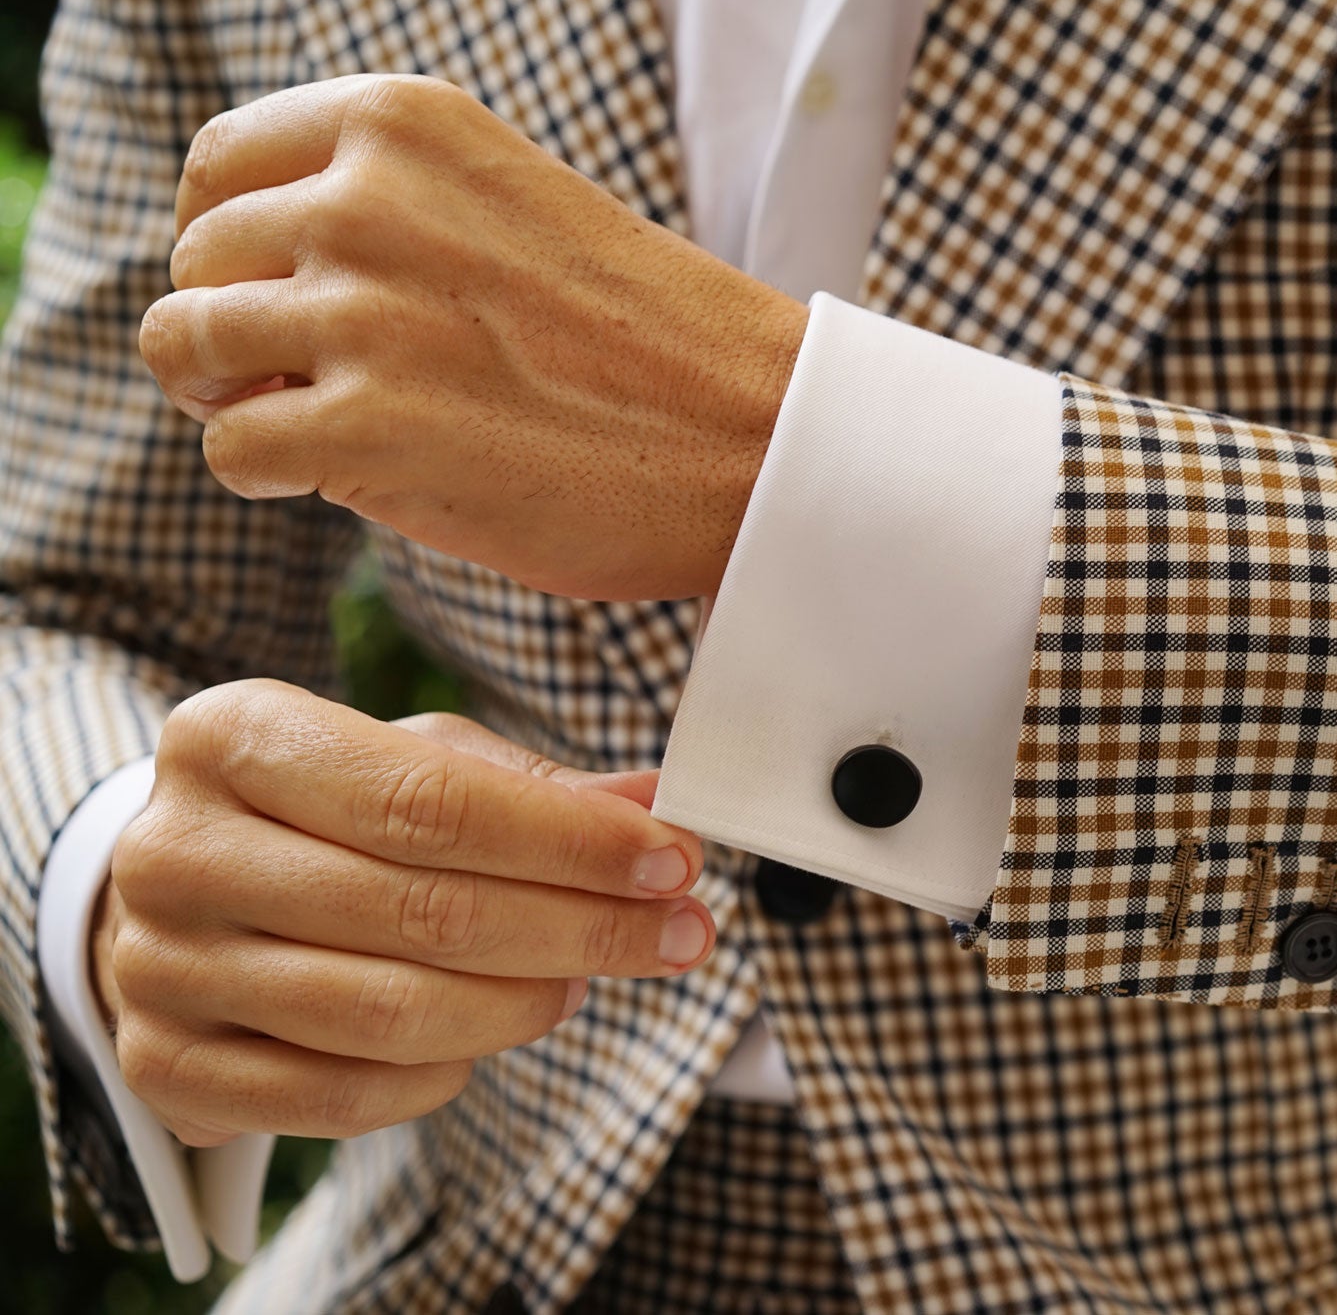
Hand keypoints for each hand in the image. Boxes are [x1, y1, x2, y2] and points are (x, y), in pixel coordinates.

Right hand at [91, 679, 712, 1145]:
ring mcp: (157, 969)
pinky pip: (344, 1098)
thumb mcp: (411, 759)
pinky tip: (487, 1035)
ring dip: (523, 1004)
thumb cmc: (323, 810)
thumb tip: (655, 806)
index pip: (429, 801)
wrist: (176, 890)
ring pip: (388, 1014)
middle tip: (680, 934)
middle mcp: (174, 850)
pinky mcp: (166, 1070)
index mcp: (232, 736)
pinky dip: (442, 1074)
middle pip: (420, 911)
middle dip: (581, 928)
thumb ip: (531, 786)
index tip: (675, 862)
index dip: (569, 842)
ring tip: (587, 980)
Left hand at [140, 74, 808, 601]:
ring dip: (238, 403)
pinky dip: (266, 477)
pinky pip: (229, 448)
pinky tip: (347, 479)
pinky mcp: (368, 429)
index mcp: (403, 125)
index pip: (219, 167)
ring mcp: (363, 313)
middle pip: (195, 262)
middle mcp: (367, 198)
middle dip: (234, 332)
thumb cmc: (651, 341)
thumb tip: (249, 269)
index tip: (282, 302)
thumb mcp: (508, 206)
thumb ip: (387, 206)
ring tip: (327, 432)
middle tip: (313, 387)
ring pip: (184, 347)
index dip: (229, 246)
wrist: (761, 435)